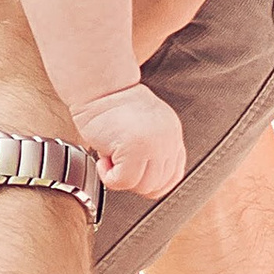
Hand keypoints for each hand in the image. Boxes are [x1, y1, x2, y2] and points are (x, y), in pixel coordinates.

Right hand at [74, 81, 188, 201]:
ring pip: (142, 186)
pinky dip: (108, 176)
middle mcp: (167, 140)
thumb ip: (152, 149)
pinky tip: (103, 159)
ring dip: (121, 178)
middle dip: (133, 181)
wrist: (100, 87)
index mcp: (172, 133)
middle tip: (118, 164)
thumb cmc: (113, 105)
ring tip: (110, 158)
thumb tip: (144, 178)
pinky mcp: (135, 149)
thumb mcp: (144, 127)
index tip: (136, 178)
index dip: (152, 184)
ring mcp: (154, 145)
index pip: (173, 176)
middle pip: (158, 185)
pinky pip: (123, 181)